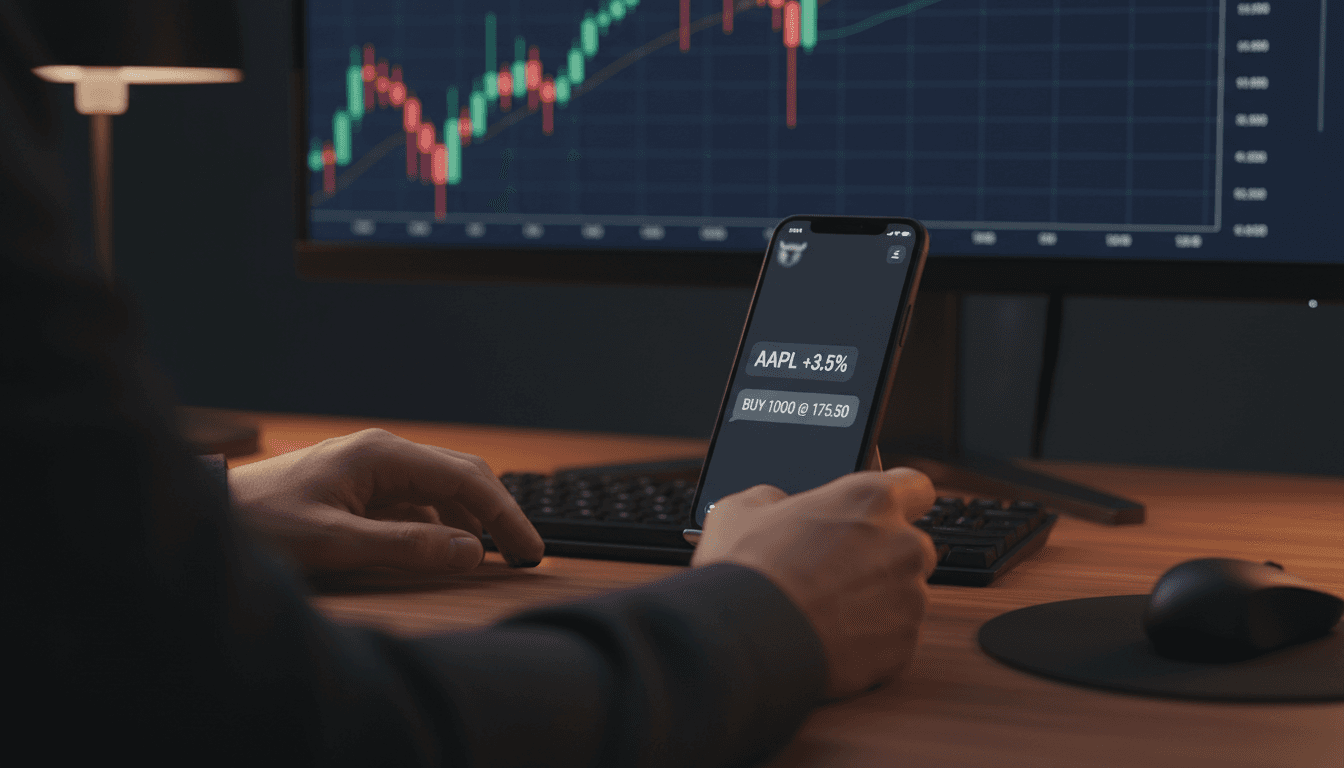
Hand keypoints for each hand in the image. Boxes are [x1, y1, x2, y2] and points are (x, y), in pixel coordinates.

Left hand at [229, 429, 543, 575]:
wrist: (208, 515)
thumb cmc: (262, 523)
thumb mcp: (335, 543)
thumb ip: (406, 547)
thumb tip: (472, 552)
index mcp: (383, 455)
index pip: (466, 479)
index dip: (505, 516)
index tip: (530, 552)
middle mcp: (383, 455)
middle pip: (461, 478)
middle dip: (497, 515)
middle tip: (526, 555)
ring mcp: (372, 471)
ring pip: (441, 492)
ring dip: (470, 522)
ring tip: (493, 557)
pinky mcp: (360, 491)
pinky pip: (415, 505)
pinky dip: (439, 527)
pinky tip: (444, 552)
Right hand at [691, 468, 936, 698]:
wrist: (747, 640)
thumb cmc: (747, 570)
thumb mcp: (741, 510)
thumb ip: (775, 499)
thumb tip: (776, 505)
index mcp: (871, 500)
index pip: (916, 486)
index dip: (900, 499)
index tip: (882, 513)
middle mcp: (903, 545)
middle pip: (911, 547)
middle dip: (883, 558)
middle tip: (837, 571)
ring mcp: (909, 599)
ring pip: (904, 596)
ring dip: (877, 601)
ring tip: (826, 612)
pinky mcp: (904, 646)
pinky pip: (895, 638)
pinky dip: (871, 640)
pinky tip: (831, 639)